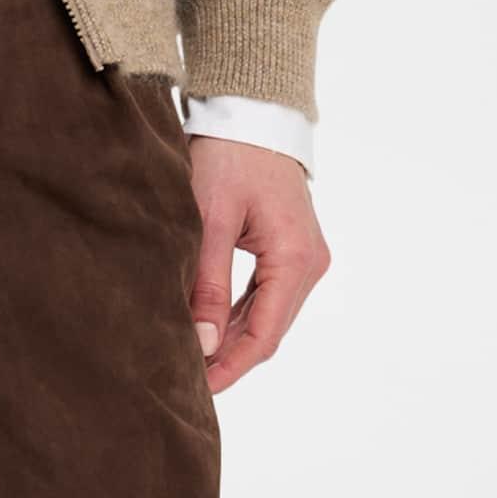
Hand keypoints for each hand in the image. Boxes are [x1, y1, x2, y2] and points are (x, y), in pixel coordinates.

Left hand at [185, 137, 330, 392]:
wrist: (249, 110)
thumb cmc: (229, 155)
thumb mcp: (210, 218)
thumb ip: (208, 283)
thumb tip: (203, 344)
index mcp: (295, 259)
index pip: (264, 335)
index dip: (231, 366)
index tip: (198, 387)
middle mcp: (309, 262)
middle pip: (269, 329)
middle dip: (230, 356)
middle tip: (186, 378)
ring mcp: (304, 254)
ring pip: (267, 313)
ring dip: (233, 336)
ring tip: (194, 358)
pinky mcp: (291, 245)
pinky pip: (267, 292)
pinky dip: (240, 311)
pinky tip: (211, 325)